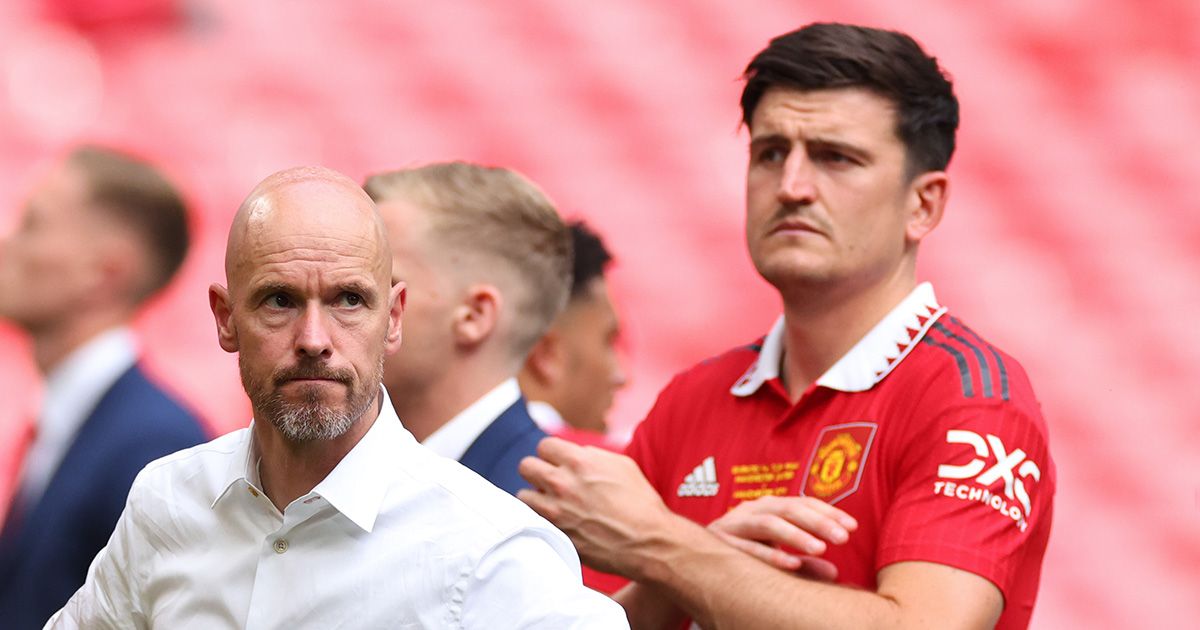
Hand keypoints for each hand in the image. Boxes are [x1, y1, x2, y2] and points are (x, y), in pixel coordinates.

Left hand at [518, 437, 675, 577]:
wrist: (648, 542)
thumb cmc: (640, 503)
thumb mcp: (622, 466)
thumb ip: (594, 456)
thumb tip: (578, 454)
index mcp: (580, 462)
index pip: (544, 446)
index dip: (552, 454)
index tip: (558, 463)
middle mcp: (562, 483)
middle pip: (526, 466)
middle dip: (537, 471)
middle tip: (548, 481)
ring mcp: (556, 510)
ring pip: (522, 495)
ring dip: (534, 497)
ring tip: (548, 502)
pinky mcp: (555, 533)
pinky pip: (531, 520)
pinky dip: (538, 519)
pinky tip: (553, 520)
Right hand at [707, 495, 857, 579]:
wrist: (687, 561)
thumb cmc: (740, 558)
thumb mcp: (777, 558)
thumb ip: (804, 564)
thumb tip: (835, 573)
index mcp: (768, 508)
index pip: (803, 503)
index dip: (828, 512)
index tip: (853, 526)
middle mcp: (752, 510)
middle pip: (789, 508)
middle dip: (818, 522)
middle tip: (844, 537)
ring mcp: (734, 524)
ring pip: (768, 523)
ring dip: (796, 535)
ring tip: (821, 549)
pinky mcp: (720, 542)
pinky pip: (747, 547)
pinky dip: (769, 554)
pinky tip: (791, 563)